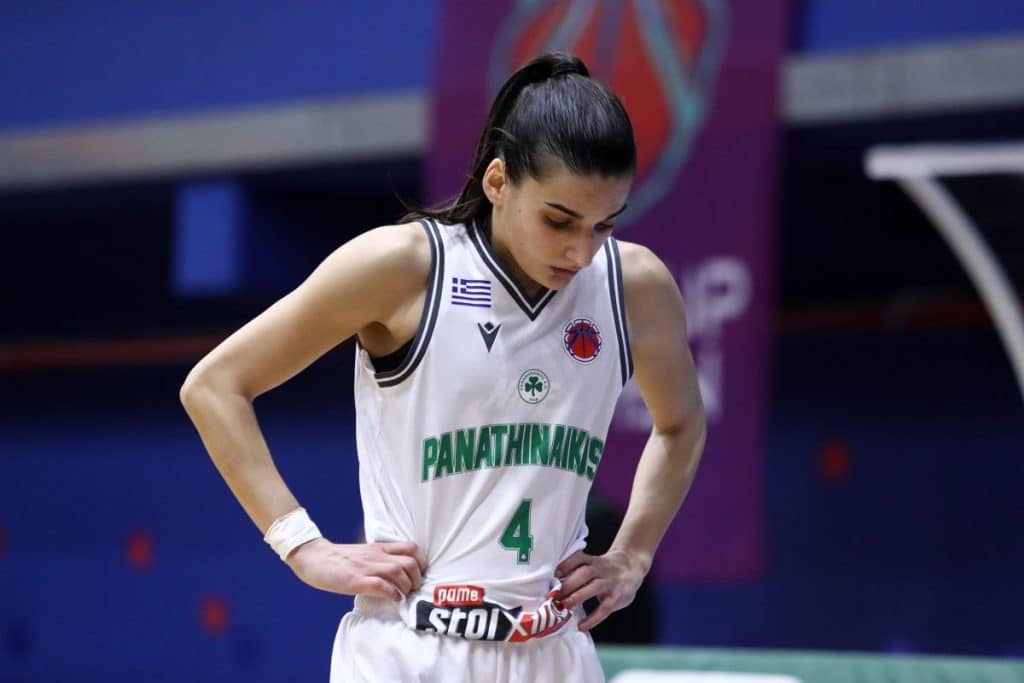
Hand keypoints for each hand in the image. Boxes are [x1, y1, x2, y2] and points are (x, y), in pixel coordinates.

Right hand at [285, 538, 427, 601]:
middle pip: (410, 560)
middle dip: (418, 577)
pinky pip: (380, 585)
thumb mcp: (364, 553)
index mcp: (379, 548)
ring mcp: (366, 567)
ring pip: (399, 571)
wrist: (313, 556)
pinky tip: (393, 599)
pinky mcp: (355, 580)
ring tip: (404, 595)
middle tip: (414, 588)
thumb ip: (379, 559)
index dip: (421, 561)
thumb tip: (396, 573)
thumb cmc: (337, 558)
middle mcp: (376, 556)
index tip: (420, 574)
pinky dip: (391, 593)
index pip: (411, 547)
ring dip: (407, 586)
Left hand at [555, 548, 647, 630]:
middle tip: (554, 596)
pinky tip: (582, 625)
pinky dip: (593, 618)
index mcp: (593, 561)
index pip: (579, 558)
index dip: (566, 565)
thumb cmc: (605, 569)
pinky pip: (605, 608)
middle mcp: (602, 569)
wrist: (632, 567)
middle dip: (568, 584)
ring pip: (594, 587)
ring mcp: (611, 583)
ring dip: (577, 597)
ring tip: (564, 607)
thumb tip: (555, 587)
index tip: (554, 575)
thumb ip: (578, 572)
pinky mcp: (617, 597)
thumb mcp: (594, 564)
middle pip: (584, 573)